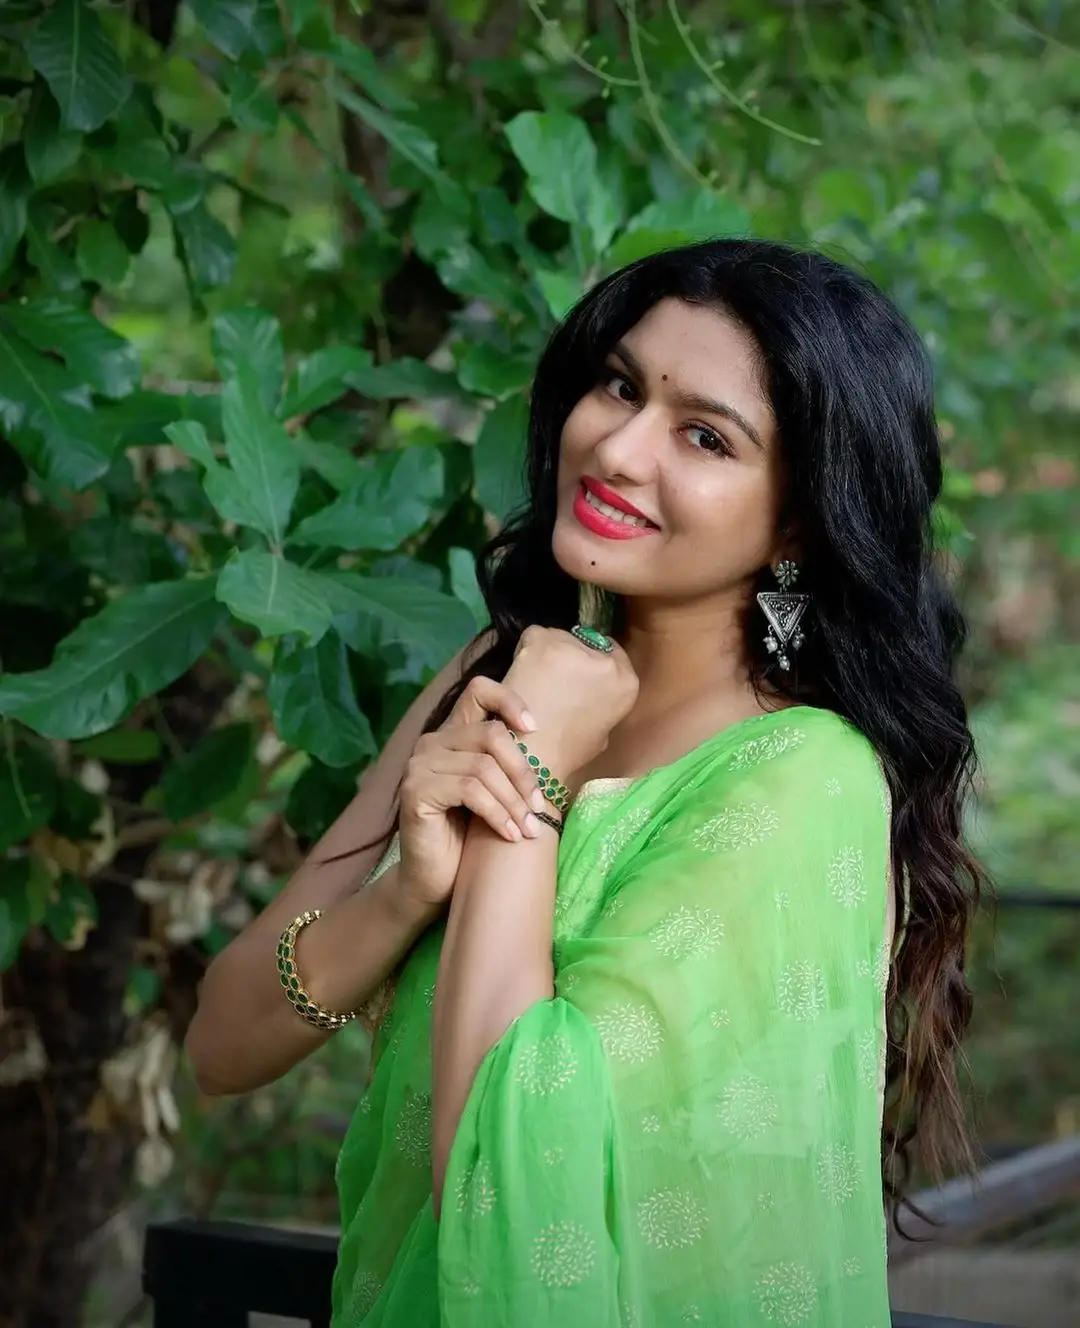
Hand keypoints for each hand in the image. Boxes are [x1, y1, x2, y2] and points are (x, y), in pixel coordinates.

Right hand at [397, 676, 547, 909]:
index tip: (535, 728)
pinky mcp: (415, 792)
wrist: (435, 881)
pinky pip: (469, 790)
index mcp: (453, 735)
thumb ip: (509, 764)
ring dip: (514, 801)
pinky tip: (511, 835)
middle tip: (539, 805)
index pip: (479, 690)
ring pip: (483, 766)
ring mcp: (419, 766)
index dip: (510, 700)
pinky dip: (498, 813)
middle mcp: (432, 743)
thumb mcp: (497, 792)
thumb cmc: (470, 837)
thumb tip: (552, 742)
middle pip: (490, 733)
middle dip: (523, 771)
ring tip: (529, 828)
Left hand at [501, 626, 638, 782]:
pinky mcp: (543, 642)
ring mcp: (573, 648)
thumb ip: (602, 704)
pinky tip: (522, 674)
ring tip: (535, 679)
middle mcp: (605, 661)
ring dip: (549, 653)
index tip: (577, 671)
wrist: (531, 756)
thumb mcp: (603, 733)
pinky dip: (527, 650)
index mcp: (627, 683)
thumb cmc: (566, 753)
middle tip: (553, 679)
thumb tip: (590, 693)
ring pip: (560, 638)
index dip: (593, 661)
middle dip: (571, 657)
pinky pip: (535, 636)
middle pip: (587, 643)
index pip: (613, 652)